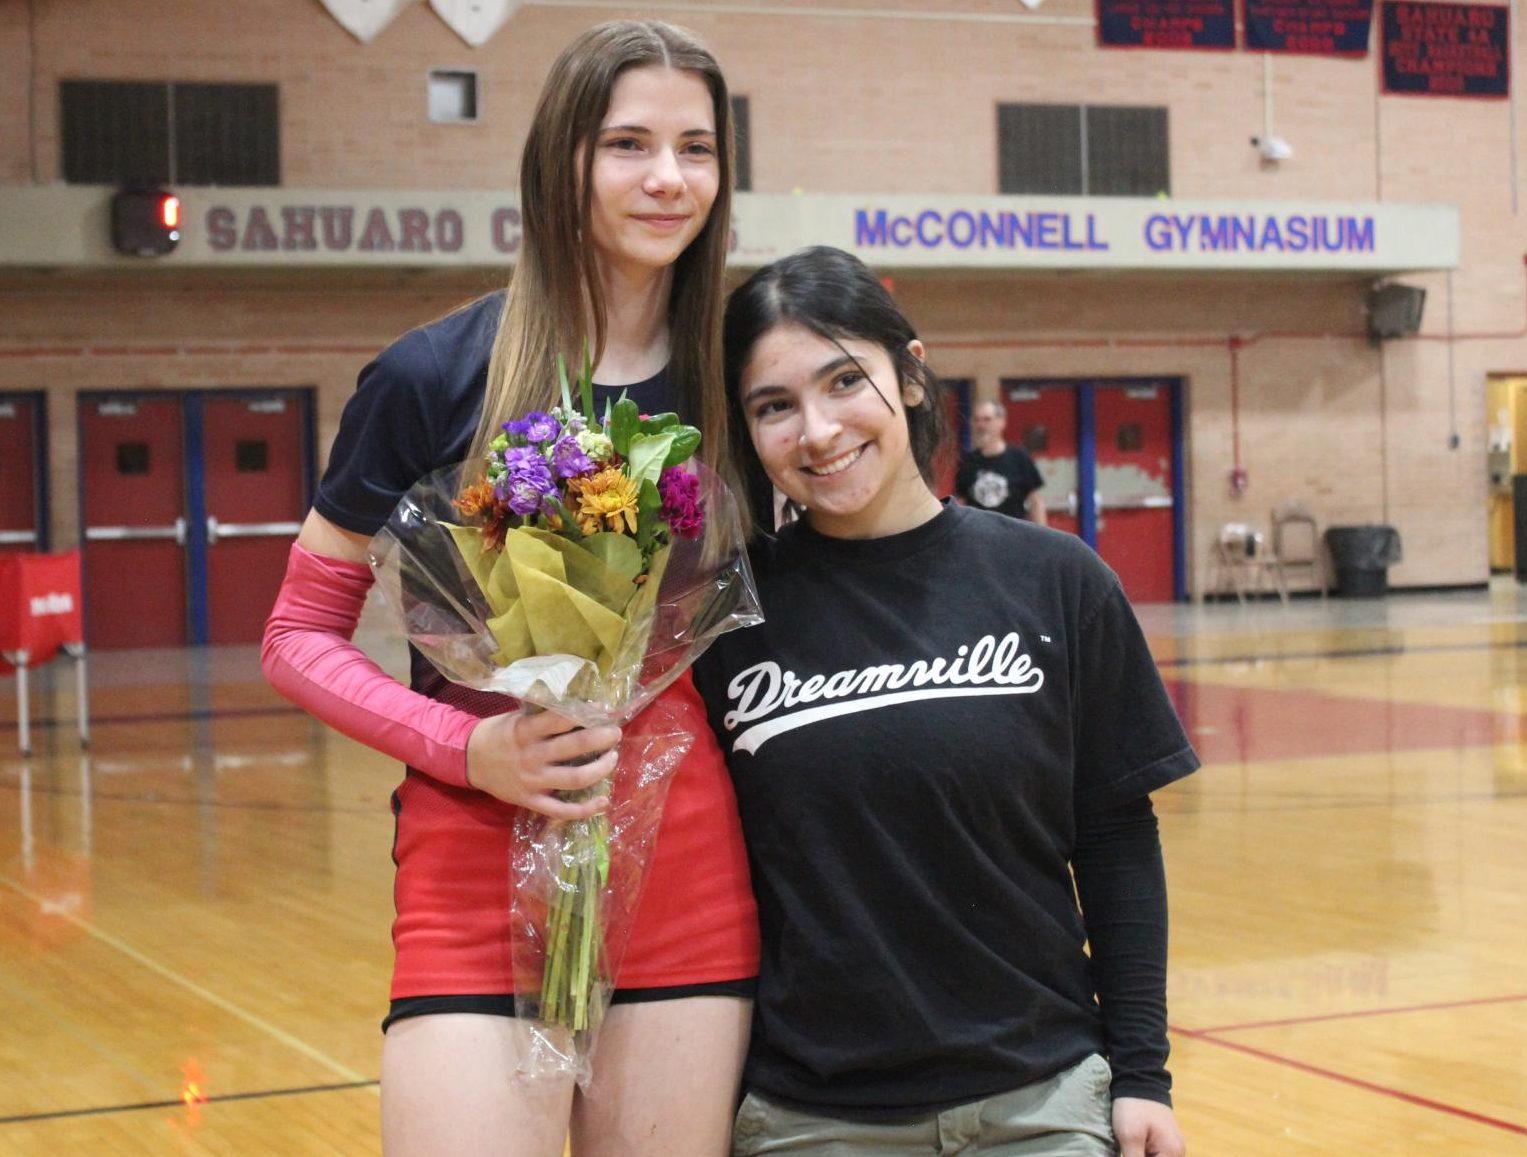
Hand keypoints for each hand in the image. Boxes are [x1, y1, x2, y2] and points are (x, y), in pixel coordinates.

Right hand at [465, 708, 620, 818]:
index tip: (605, 710)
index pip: (561, 719)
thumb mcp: (517, 717)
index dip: (586, 713)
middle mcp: (531, 756)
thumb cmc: (498, 733)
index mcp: (526, 730)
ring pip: (574, 779)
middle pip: (574, 747)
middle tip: (615, 733)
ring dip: (600, 769)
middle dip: (600, 739)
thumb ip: (543, 714)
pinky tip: (604, 801)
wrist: (469, 760)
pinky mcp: (531, 801)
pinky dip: (585, 809)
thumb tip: (579, 704)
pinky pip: (561, 810)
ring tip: (613, 758)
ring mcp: (532, 781)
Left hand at [1113, 1097, 1184, 1156]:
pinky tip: (1131, 1149)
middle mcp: (1177, 1153)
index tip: (1128, 1153)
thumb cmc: (1134, 1108)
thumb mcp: (1130, 1136)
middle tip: (1127, 1150)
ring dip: (1141, 1155)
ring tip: (1128, 1148)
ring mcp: (1173, 1147)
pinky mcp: (1165, 1141)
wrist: (1138, 1080)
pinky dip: (1143, 1154)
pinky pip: (1156, 1155)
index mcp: (1172, 1153)